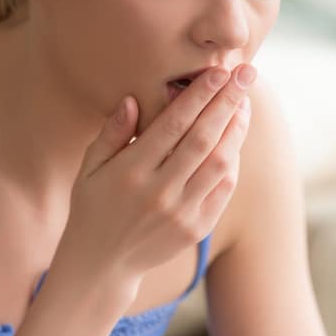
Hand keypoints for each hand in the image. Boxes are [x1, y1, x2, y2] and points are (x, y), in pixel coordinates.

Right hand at [55, 64, 255, 290]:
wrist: (101, 265)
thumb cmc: (94, 205)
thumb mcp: (89, 167)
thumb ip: (112, 133)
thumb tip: (131, 99)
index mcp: (130, 172)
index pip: (173, 125)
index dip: (199, 95)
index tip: (219, 70)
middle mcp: (158, 192)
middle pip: (203, 139)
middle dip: (228, 102)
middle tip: (246, 73)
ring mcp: (180, 213)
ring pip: (220, 163)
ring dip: (236, 129)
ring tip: (243, 102)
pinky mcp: (197, 228)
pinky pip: (223, 188)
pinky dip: (233, 160)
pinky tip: (234, 137)